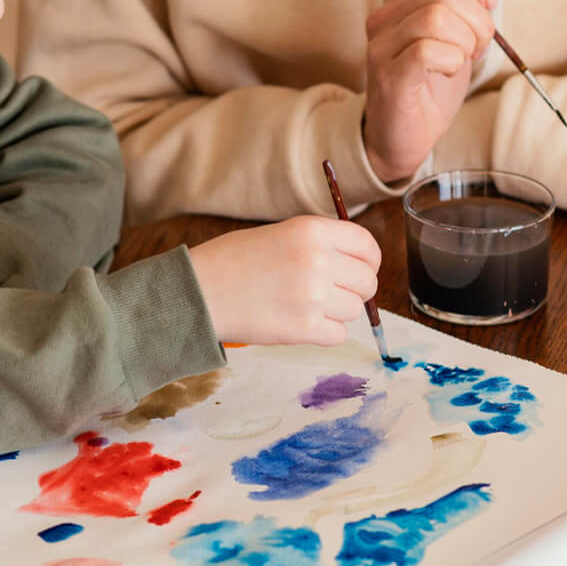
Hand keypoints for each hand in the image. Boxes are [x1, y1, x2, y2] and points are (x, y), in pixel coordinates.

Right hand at [188, 216, 380, 345]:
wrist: (197, 292)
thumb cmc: (231, 262)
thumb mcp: (278, 234)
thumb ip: (318, 244)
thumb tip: (356, 264)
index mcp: (311, 230)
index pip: (367, 246)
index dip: (369, 261)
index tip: (361, 269)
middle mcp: (317, 260)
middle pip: (367, 282)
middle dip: (354, 290)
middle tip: (330, 294)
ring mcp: (313, 296)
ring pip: (354, 310)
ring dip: (336, 312)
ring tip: (304, 306)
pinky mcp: (304, 328)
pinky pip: (338, 335)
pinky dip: (324, 333)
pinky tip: (300, 323)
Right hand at [364, 0, 495, 183]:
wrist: (403, 136)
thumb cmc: (429, 86)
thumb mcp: (454, 32)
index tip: (488, 5)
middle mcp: (384, 16)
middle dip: (480, 19)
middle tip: (479, 46)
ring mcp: (381, 45)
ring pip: (438, 17)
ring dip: (467, 41)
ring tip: (464, 59)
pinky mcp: (388, 74)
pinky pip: (427, 50)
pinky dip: (452, 60)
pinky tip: (449, 71)